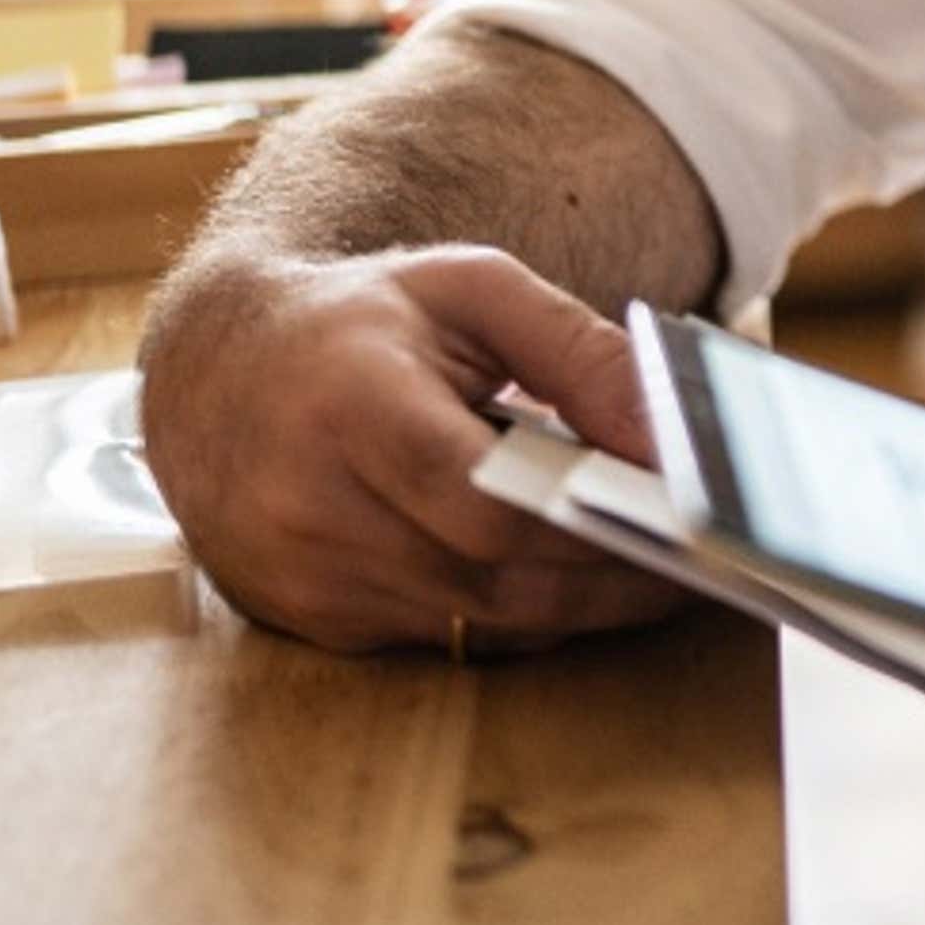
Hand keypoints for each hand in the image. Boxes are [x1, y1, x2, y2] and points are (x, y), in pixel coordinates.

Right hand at [135, 243, 683, 654]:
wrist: (217, 368)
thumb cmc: (361, 318)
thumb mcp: (473, 288)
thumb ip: (577, 351)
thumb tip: (666, 433)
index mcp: (350, 408)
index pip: (480, 498)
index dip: (589, 519)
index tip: (684, 517)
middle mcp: (310, 507)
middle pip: (491, 575)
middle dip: (610, 576)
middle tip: (706, 560)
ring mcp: (303, 578)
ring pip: (475, 620)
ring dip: (579, 605)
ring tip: (665, 569)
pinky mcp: (309, 620)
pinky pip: (442, 636)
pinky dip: (518, 613)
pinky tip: (577, 581)